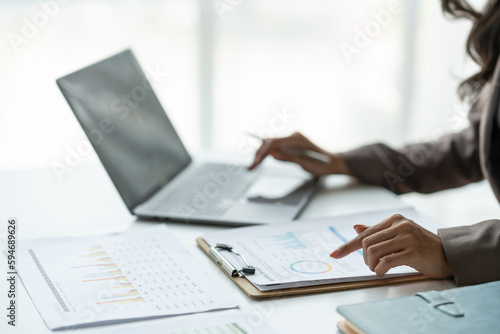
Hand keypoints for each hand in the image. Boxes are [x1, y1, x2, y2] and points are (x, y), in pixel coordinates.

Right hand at [247, 132, 350, 175]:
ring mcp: (293, 139)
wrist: (333, 163)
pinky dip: (267, 153)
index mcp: (298, 139)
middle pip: (270, 142)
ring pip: (271, 144)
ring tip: (253, 166)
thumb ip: (289, 158)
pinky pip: (276, 146)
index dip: (262, 153)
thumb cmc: (323, 165)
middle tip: (250, 167)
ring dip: (261, 154)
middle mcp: (294, 136)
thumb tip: (273, 154)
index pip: (274, 143)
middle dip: (259, 154)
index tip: (255, 164)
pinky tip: (260, 160)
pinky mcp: (292, 144)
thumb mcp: (306, 165)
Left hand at [330, 214, 452, 278]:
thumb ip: (378, 232)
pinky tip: (382, 272)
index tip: (334, 254)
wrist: (449, 255)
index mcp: (395, 220)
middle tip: (372, 265)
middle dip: (364, 258)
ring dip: (371, 264)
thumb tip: (356, 227)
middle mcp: (400, 225)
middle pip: (366, 243)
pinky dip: (379, 270)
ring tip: (378, 268)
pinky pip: (386, 262)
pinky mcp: (413, 251)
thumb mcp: (400, 236)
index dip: (347, 245)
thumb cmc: (422, 247)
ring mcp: (407, 237)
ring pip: (373, 251)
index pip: (365, 233)